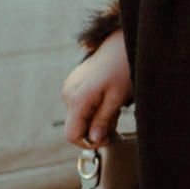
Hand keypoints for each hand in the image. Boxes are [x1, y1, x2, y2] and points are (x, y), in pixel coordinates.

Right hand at [62, 31, 129, 147]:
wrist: (119, 45)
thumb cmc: (121, 70)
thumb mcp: (116, 98)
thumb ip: (103, 120)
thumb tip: (95, 139)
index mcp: (77, 99)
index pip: (72, 135)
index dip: (88, 142)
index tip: (106, 139)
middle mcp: (68, 94)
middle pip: (76, 125)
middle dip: (96, 128)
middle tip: (116, 117)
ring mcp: (69, 88)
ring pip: (79, 115)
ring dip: (96, 117)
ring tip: (113, 105)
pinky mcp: (73, 84)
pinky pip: (80, 104)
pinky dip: (93, 107)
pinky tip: (106, 98)